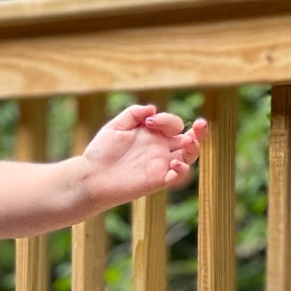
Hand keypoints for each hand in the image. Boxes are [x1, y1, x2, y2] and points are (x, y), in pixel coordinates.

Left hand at [82, 103, 208, 207]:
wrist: (89, 177)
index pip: (173, 124)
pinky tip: (175, 163)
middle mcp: (160, 149)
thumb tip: (153, 109)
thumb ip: (133, 113)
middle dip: (199, 131)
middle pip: (189, 139)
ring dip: (195, 148)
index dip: (167, 120)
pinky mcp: (157, 181)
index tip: (149, 122)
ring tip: (189, 141)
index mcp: (153, 135)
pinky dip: (182, 170)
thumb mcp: (115, 127)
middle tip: (201, 124)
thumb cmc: (100, 153)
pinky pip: (177, 176)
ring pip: (189, 156)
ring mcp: (160, 165)